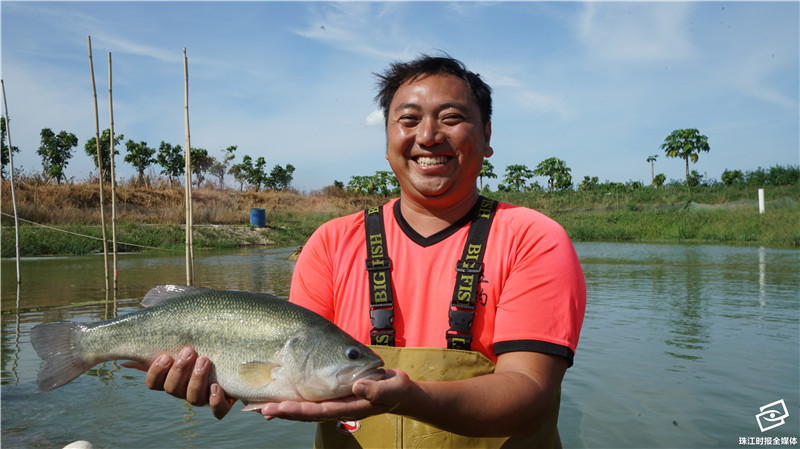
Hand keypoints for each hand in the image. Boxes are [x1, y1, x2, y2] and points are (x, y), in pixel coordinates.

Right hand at [122, 346, 235, 419]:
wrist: (230, 356)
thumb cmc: (199, 347)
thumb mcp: (179, 343)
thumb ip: (157, 348)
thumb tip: (127, 360)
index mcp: (170, 379)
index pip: (153, 383)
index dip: (156, 372)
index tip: (165, 356)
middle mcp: (183, 391)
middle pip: (173, 389)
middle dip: (179, 370)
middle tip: (189, 351)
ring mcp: (202, 398)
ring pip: (193, 398)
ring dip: (197, 378)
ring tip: (204, 359)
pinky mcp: (222, 402)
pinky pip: (218, 411)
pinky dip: (216, 401)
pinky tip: (216, 387)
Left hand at [256, 369, 409, 421]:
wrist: (397, 391)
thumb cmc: (396, 390)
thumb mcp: (391, 388)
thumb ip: (376, 389)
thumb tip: (359, 386)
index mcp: (349, 407)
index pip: (320, 410)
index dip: (300, 410)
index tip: (283, 408)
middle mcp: (337, 408)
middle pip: (306, 412)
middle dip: (284, 411)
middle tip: (262, 409)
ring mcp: (333, 403)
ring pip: (304, 408)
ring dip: (283, 407)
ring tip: (261, 407)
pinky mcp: (332, 396)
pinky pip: (309, 400)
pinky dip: (292, 400)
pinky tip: (278, 398)